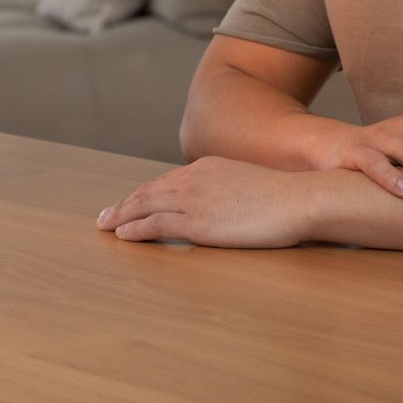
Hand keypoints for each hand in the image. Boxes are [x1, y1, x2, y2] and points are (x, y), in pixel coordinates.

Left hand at [96, 156, 311, 247]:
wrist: (298, 199)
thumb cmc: (284, 197)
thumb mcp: (250, 184)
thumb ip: (230, 190)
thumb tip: (227, 204)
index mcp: (207, 166)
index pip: (167, 181)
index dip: (145, 193)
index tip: (131, 202)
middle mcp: (194, 178)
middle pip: (149, 190)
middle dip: (125, 203)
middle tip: (104, 215)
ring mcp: (195, 199)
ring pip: (146, 205)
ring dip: (122, 215)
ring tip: (105, 225)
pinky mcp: (198, 223)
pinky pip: (157, 225)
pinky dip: (136, 229)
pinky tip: (123, 235)